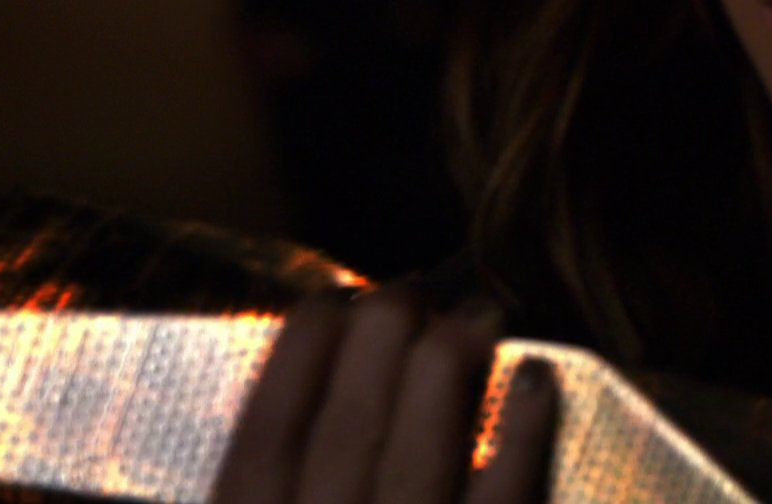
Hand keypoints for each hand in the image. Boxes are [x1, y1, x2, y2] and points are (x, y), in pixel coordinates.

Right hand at [211, 284, 556, 503]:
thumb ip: (258, 482)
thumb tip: (235, 419)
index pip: (267, 436)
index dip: (298, 354)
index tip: (328, 300)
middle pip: (349, 426)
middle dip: (381, 338)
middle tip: (410, 288)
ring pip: (422, 452)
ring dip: (452, 364)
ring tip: (479, 311)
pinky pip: (506, 496)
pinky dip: (526, 432)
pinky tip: (535, 377)